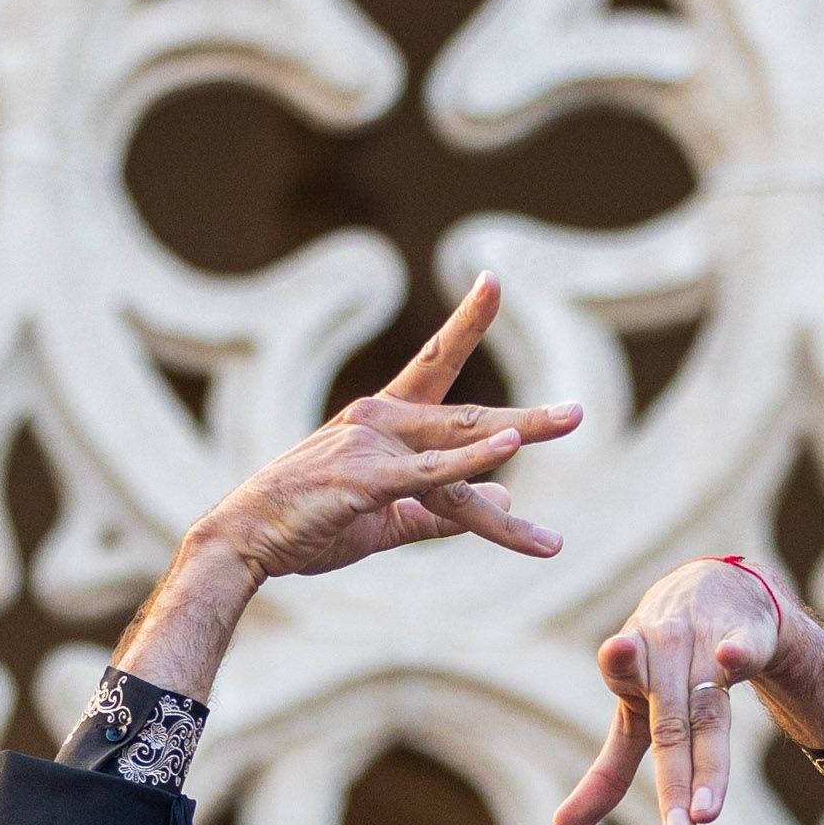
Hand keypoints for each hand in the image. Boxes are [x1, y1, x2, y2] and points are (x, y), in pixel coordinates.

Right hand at [187, 276, 578, 583]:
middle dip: (527, 414)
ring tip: (569, 423)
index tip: (492, 282)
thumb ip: (444, 509)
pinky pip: (431, 471)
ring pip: (459, 446)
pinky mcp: (366, 480)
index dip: (465, 324)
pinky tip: (510, 450)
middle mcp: (378, 420)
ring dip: (519, 436)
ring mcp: (372, 446)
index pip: (433, 363)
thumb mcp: (386, 518)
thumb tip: (506, 497)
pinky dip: (471, 460)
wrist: (245, 542)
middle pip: (466, 413)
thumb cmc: (307, 525)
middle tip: (578, 413)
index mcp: (381, 423)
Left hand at [551, 556, 823, 824]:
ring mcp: (705, 645)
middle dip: (673, 783)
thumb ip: (608, 772)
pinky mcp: (745, 633)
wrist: (718, 587)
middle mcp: (662, 657)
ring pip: (709, 710)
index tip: (604, 705)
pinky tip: (733, 659)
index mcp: (630, 675)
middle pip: (670, 728)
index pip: (624, 708)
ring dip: (710, 761)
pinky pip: (742, 644)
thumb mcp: (635, 712)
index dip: (613, 727)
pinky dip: (738, 652)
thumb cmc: (666, 663)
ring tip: (706, 812)